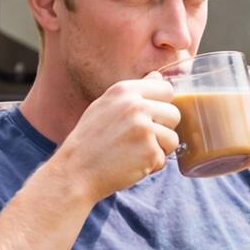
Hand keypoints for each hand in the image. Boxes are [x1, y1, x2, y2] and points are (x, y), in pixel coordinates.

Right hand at [51, 75, 181, 201]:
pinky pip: (163, 159)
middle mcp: (136, 105)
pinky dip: (150, 167)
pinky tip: (130, 166)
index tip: (147, 120)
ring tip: (134, 154)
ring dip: (158, 150)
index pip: (166, 90)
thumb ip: (133, 93)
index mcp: (125, 90)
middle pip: (174, 114)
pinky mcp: (149, 151)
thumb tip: (159, 77)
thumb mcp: (104, 106)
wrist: (75, 172)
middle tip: (139, 142)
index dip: (161, 107)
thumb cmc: (88, 142)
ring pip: (173, 138)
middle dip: (162, 131)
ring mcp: (144, 128)